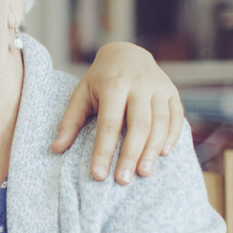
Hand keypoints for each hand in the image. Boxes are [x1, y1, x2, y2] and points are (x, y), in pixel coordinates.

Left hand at [51, 42, 183, 183]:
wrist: (127, 53)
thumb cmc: (100, 79)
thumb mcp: (81, 94)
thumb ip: (70, 122)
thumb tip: (56, 149)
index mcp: (113, 85)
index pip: (109, 124)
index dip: (103, 151)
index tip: (98, 175)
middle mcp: (138, 85)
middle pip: (138, 125)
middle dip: (130, 155)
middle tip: (123, 180)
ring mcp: (158, 88)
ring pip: (159, 123)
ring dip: (152, 151)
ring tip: (143, 173)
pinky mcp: (172, 93)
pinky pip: (176, 117)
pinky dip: (171, 137)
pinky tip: (163, 155)